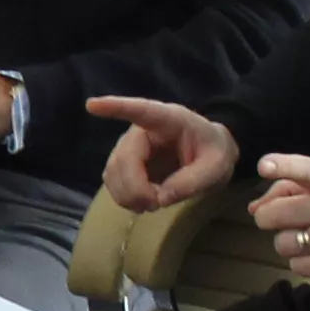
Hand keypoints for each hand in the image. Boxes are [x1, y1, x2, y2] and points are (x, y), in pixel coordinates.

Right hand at [91, 95, 238, 210]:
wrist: (209, 155)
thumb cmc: (214, 152)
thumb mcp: (217, 166)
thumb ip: (194, 180)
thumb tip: (161, 197)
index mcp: (168, 120)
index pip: (140, 110)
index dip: (116, 108)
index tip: (92, 105)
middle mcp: (142, 130)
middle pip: (124, 157)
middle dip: (134, 187)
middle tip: (156, 205)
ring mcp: (131, 147)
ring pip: (113, 171)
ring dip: (127, 195)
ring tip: (152, 205)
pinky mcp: (126, 165)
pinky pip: (113, 181)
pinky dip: (124, 197)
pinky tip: (141, 203)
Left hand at [245, 152, 309, 286]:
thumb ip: (295, 186)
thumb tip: (254, 208)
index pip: (306, 169)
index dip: (282, 166)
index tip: (264, 166)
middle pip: (274, 215)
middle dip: (270, 218)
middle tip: (283, 220)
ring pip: (282, 243)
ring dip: (290, 242)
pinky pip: (295, 265)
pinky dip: (303, 262)